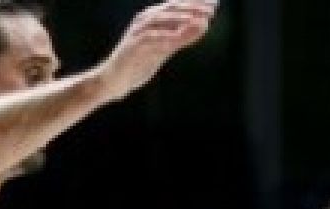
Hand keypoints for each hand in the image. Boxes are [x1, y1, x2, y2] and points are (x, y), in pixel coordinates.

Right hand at [95, 0, 217, 101]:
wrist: (115, 80)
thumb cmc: (140, 63)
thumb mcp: (165, 48)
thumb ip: (182, 37)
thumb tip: (203, 25)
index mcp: (152, 19)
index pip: (175, 6)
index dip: (194, 3)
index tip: (214, 3)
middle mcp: (143, 21)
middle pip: (169, 9)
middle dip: (191, 7)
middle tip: (210, 9)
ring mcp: (136, 33)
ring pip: (159, 20)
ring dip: (180, 19)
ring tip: (198, 19)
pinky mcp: (132, 46)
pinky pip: (149, 39)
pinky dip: (165, 36)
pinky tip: (179, 38)